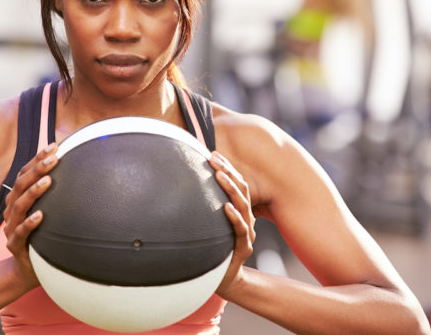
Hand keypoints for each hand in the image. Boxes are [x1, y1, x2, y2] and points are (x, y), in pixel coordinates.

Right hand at [2, 143, 57, 289]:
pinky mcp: (15, 246)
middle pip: (21, 185)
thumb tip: (76, 169)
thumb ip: (54, 195)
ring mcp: (12, 228)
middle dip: (37, 169)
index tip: (54, 146)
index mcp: (19, 200)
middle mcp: (13, 211)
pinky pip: (20, 233)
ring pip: (19, 206)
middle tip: (54, 159)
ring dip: (33, 192)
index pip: (25, 174)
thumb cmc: (41, 236)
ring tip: (47, 181)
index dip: (37, 159)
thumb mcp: (48, 212)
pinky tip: (40, 215)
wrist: (27, 269)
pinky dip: (30, 223)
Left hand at [209, 151, 255, 296]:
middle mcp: (246, 219)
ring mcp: (247, 233)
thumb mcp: (208, 224)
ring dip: (230, 188)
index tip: (213, 153)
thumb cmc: (213, 248)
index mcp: (240, 211)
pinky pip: (240, 230)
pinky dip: (234, 217)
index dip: (227, 168)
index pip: (236, 184)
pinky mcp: (244, 248)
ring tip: (219, 174)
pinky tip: (226, 207)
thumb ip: (204, 207)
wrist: (222, 278)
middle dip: (228, 171)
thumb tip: (183, 185)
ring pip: (243, 206)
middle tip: (214, 158)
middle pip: (241, 190)